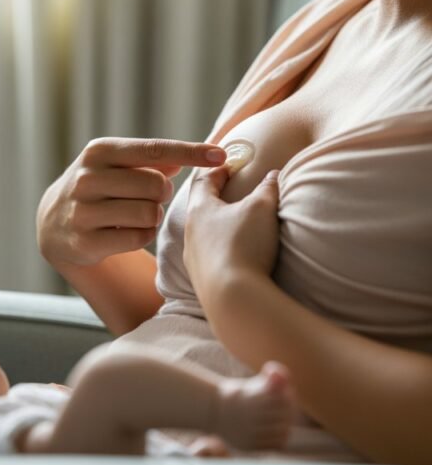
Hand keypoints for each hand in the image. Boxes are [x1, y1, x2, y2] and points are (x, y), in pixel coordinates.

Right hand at [36, 137, 225, 267]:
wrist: (53, 222)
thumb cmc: (99, 186)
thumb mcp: (116, 164)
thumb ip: (154, 158)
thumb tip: (198, 156)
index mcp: (99, 151)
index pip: (154, 149)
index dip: (191, 152)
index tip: (221, 155)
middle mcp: (87, 178)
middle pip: (156, 185)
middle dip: (162, 193)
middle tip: (150, 197)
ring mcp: (83, 211)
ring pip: (149, 213)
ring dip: (153, 216)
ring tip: (136, 214)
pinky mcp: (86, 241)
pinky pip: (139, 238)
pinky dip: (143, 235)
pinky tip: (127, 232)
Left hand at [183, 167, 280, 282]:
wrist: (233, 299)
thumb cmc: (243, 244)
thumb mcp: (262, 208)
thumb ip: (267, 188)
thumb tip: (272, 175)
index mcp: (199, 210)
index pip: (204, 181)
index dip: (219, 170)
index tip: (230, 165)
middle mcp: (190, 234)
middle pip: (201, 209)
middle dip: (217, 199)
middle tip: (232, 192)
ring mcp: (193, 260)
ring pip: (203, 235)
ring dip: (219, 227)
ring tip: (237, 225)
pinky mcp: (202, 282)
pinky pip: (210, 258)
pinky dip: (222, 251)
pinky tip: (236, 256)